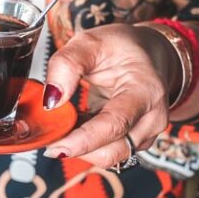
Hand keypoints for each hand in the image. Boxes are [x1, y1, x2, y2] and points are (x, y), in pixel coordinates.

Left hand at [42, 24, 177, 167]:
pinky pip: (106, 151)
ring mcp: (146, 133)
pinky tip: (74, 125)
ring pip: (108, 156)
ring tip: (62, 123)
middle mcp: (152, 118)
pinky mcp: (134, 141)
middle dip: (76, 148)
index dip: (83, 140)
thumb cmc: (120, 46)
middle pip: (112, 151)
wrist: (144, 52)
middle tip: (47, 135)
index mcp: (146, 90)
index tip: (53, 146)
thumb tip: (52, 100)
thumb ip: (67, 64)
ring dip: (80, 147)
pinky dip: (85, 144)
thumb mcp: (90, 41)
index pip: (115, 124)